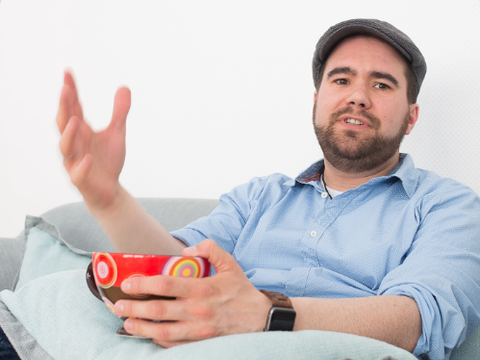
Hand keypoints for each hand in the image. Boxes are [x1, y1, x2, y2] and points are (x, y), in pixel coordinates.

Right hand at [56, 71, 130, 208]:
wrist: (110, 190)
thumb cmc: (108, 160)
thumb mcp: (117, 133)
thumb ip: (119, 112)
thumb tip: (124, 86)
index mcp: (81, 131)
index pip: (73, 108)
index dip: (70, 91)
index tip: (68, 72)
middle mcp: (75, 144)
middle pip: (64, 123)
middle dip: (64, 107)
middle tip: (66, 89)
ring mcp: (75, 162)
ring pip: (66, 148)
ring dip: (69, 134)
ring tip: (76, 120)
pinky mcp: (81, 180)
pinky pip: (78, 174)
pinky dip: (82, 166)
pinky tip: (89, 158)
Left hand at [114, 239, 270, 347]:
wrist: (260, 319)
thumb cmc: (241, 290)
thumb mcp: (229, 263)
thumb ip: (209, 249)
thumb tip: (185, 250)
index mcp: (202, 288)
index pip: (166, 285)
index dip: (143, 284)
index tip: (128, 283)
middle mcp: (197, 310)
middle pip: (157, 310)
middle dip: (133, 307)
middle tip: (116, 305)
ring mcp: (197, 330)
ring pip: (161, 330)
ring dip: (139, 327)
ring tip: (125, 322)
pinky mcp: (199, 342)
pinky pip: (172, 343)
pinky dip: (156, 339)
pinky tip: (146, 333)